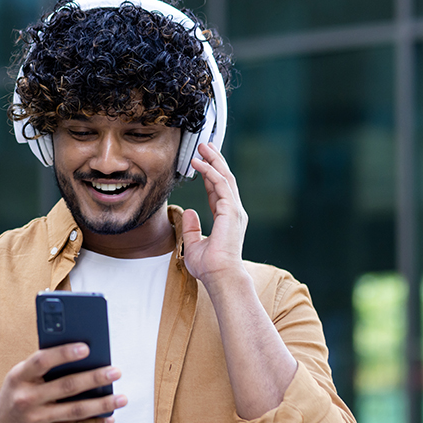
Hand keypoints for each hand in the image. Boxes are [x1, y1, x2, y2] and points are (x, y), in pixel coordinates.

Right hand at [0, 342, 126, 422]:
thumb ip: (43, 369)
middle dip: (95, 377)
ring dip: (102, 403)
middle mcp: (26, 397)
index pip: (42, 360)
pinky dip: (94, 422)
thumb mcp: (19, 378)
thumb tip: (84, 359)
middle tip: (116, 371)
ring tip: (122, 397)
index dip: (64, 353)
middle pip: (67, 386)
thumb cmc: (14, 396)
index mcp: (19, 376)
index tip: (87, 347)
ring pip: (75, 409)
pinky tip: (110, 417)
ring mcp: (35, 419)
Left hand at [181, 142, 248, 286]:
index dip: (209, 174)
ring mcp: (234, 210)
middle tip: (205, 146)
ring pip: (224, 178)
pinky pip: (220, 185)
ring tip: (203, 147)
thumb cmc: (209, 266)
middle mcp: (233, 212)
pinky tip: (199, 163)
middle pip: (224, 179)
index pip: (217, 190)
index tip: (201, 162)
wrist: (220, 276)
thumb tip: (189, 212)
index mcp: (226, 218)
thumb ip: (192, 228)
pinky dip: (210, 172)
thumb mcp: (194, 244)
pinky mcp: (231, 210)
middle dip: (215, 161)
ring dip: (213, 161)